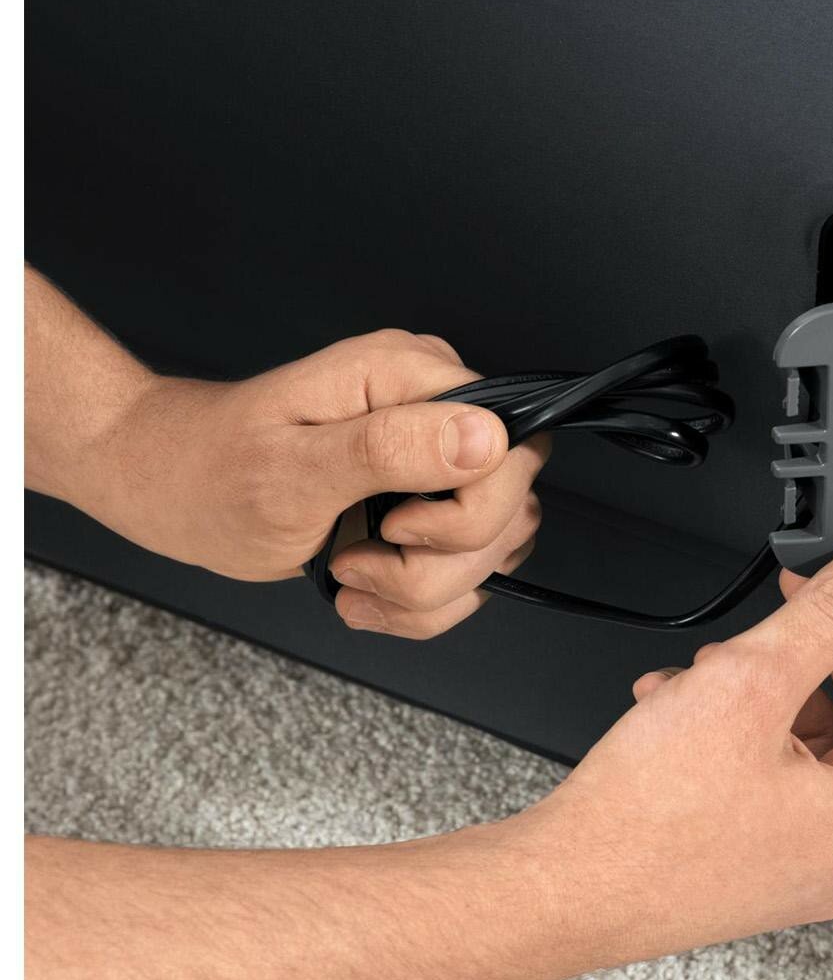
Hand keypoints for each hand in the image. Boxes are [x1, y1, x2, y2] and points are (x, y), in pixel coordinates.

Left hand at [96, 327, 545, 636]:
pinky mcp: (434, 504)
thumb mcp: (292, 468)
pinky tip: (363, 590)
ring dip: (427, 590)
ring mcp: (440, 460)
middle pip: (512, 505)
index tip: (394, 530)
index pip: (512, 445)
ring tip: (352, 577)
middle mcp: (438, 409)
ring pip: (496, 548)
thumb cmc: (212, 472)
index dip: (469, 508)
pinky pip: (470, 571)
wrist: (173, 489)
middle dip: (441, 562)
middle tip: (360, 560)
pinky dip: (421, 603)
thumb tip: (487, 436)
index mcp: (409, 376)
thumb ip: (391, 448)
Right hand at [519, 527, 832, 966]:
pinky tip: (682, 699)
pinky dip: (737, 725)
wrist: (559, 892)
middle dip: (829, 649)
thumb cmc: (644, 822)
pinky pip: (771, 774)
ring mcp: (796, 864)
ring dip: (771, 684)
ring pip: (811, 743)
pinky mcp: (749, 863)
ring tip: (717, 658)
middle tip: (808, 592)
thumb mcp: (751, 681)